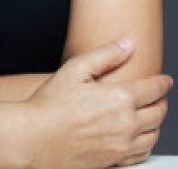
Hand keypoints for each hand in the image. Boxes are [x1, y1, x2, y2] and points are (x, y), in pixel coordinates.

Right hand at [23, 39, 170, 167]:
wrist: (35, 138)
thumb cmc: (51, 104)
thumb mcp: (76, 68)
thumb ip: (105, 54)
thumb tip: (127, 44)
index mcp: (119, 98)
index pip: (153, 89)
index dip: (162, 82)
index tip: (165, 80)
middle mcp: (126, 124)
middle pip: (158, 113)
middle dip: (161, 101)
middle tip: (158, 95)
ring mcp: (121, 146)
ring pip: (153, 135)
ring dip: (157, 123)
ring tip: (150, 114)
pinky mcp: (113, 161)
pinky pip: (142, 155)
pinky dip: (147, 144)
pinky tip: (139, 137)